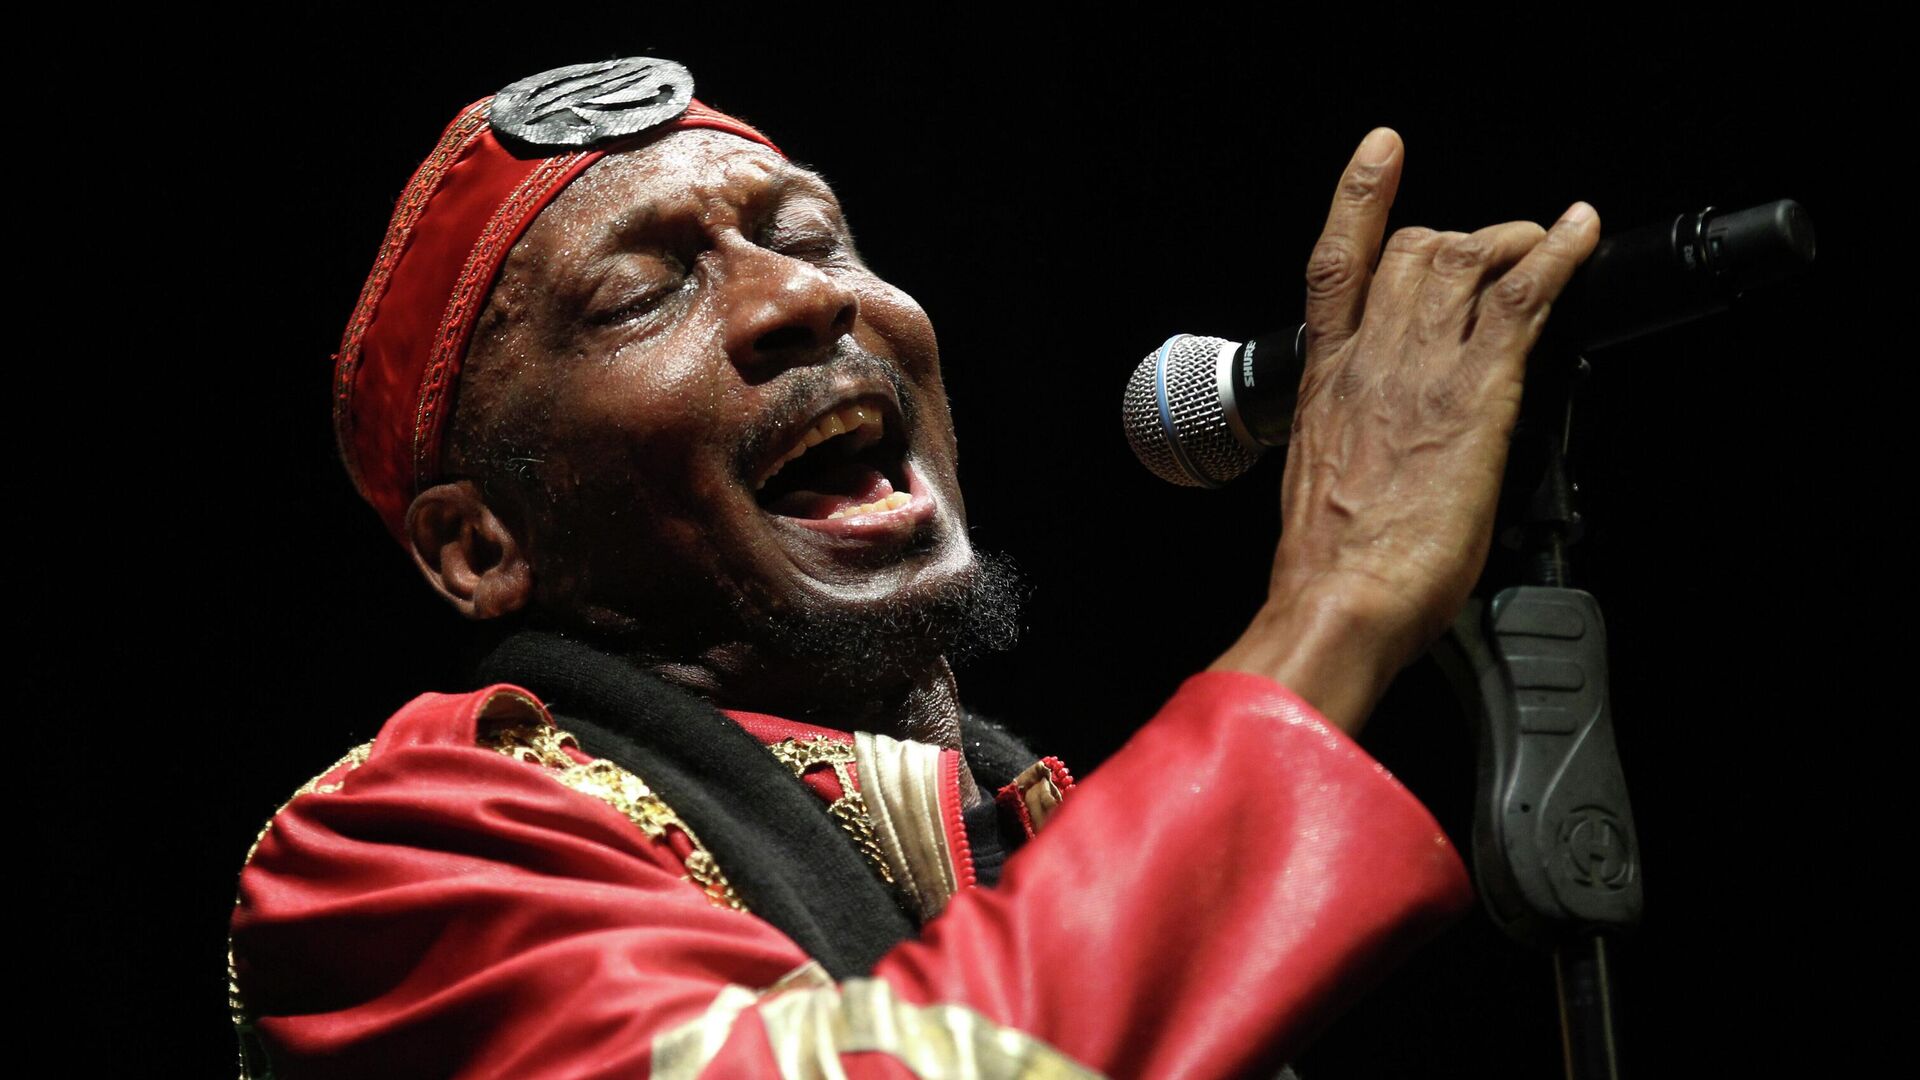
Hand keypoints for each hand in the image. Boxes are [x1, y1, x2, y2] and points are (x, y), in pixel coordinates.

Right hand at [1210, 128, 1600, 732]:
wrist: (1339, 597)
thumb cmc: (1329, 566)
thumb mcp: (1323, 486)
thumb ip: (1353, 444)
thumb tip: (1381, 453)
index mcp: (1325, 383)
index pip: (1337, 266)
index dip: (1360, 201)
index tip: (1380, 157)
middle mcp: (1368, 359)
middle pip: (1415, 252)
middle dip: (1463, 239)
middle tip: (1499, 258)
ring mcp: (1421, 369)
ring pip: (1469, 261)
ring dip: (1514, 243)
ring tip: (1545, 247)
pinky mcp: (1476, 392)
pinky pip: (1524, 298)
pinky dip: (1558, 253)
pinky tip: (1580, 232)